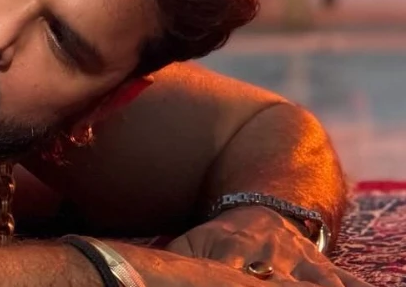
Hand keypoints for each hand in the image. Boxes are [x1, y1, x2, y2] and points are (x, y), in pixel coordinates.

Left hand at [114, 241, 330, 286]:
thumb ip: (173, 259)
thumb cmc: (222, 236)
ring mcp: (298, 262)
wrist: (266, 205)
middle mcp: (268, 257)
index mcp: (230, 251)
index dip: (227, 283)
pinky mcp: (322, 266)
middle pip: (271, 285)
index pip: (228, 277)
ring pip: (311, 283)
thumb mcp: (192, 242)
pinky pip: (343, 280)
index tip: (224, 284)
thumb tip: (139, 268)